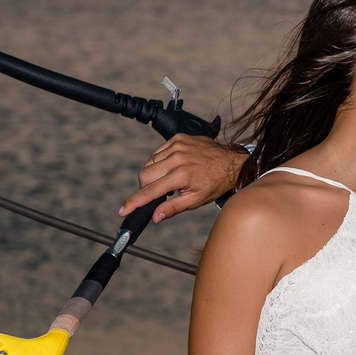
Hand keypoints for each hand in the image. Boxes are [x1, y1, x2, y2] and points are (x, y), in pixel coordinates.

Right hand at [119, 135, 246, 222]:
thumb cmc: (215, 183)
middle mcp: (177, 158)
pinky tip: (173, 166)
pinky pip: (158, 151)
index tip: (123, 210)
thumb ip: (173, 207)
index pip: (150, 191)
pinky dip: (160, 161)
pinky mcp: (178, 138)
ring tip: (171, 179)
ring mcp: (177, 145)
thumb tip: (155, 216)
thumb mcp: (196, 200)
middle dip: (146, 187)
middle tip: (160, 193)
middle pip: (144, 174)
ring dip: (154, 174)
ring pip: (150, 162)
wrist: (232, 162)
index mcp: (181, 175)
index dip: (134, 202)